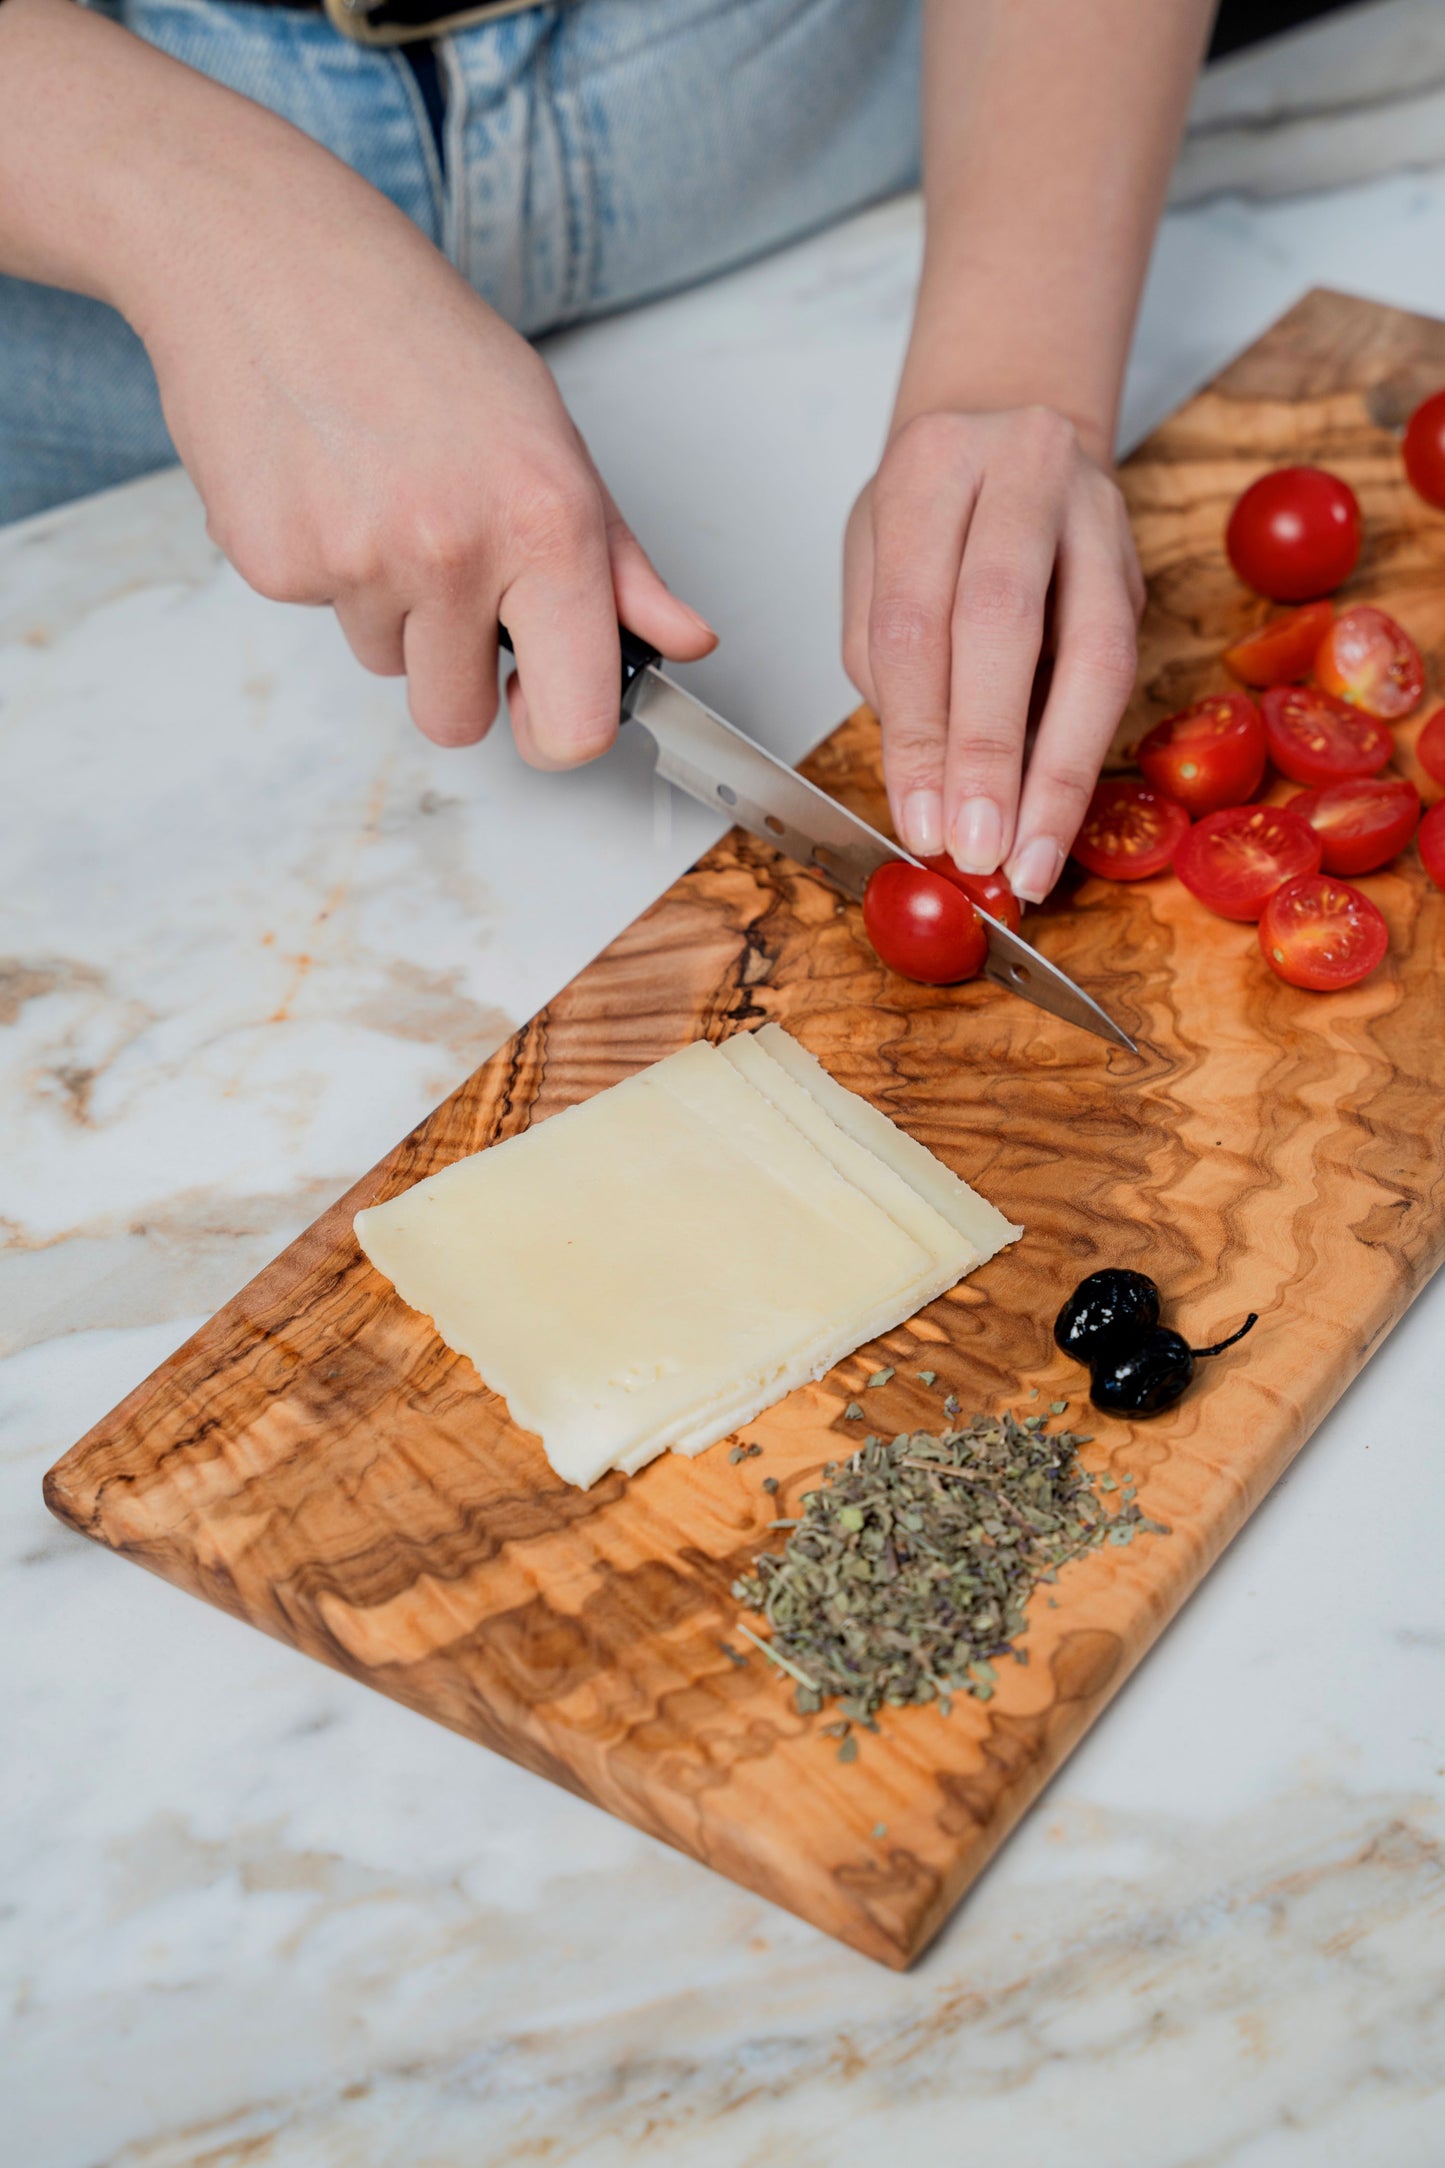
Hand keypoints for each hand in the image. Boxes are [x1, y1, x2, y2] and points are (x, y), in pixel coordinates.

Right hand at [127, 121, 713, 763]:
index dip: (557, 734)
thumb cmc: (415, 334)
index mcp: (546, 525)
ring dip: (389, 610)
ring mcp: (357, 563)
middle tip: (450, 583)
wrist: (265, 257)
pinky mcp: (273, 564)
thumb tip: (685, 639)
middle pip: (459, 723)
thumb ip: (619, 561)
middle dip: (457, 676)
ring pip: (386, 666)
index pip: (575, 722)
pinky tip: (326, 484)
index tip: (542, 706)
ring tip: (381, 499)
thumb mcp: (549, 435)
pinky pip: (319, 617)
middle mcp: (455, 553)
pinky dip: (324, 569)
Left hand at [843, 406, 1143, 901]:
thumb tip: (927, 794)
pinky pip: (1117, 668)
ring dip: (1057, 772)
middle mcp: (1022, 466)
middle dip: (988, 753)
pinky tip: (1058, 814)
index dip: (917, 733)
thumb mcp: (875, 563)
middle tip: (978, 848)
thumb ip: (891, 666)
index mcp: (931, 465)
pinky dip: (1081, 751)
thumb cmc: (931, 513)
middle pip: (1003, 623)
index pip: (914, 617)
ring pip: (1091, 652)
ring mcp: (1096, 511)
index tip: (919, 822)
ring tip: (1031, 856)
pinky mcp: (1136, 564)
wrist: (1012, 430)